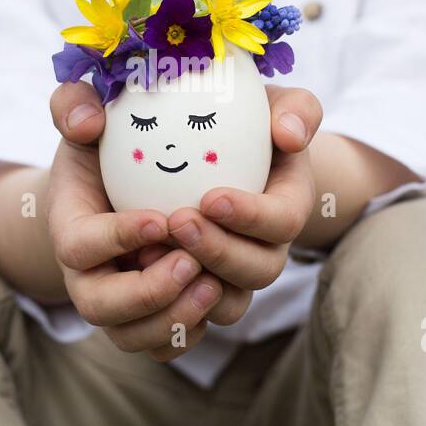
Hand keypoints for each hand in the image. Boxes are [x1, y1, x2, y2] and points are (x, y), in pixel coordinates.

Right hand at [45, 80, 225, 360]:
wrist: (155, 166)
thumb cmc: (127, 130)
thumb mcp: (101, 102)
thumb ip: (79, 99)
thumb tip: (92, 121)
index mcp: (72, 222)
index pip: (78, 246)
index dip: (116, 240)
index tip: (161, 219)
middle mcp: (92, 272)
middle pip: (101, 309)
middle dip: (147, 293)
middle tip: (190, 260)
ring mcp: (126, 301)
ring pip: (140, 338)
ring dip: (178, 316)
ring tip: (215, 281)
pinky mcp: (160, 315)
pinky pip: (172, 343)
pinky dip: (196, 328)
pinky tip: (224, 291)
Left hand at [149, 85, 323, 308]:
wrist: (187, 148)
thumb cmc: (228, 116)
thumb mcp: (263, 97)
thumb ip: (291, 106)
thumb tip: (290, 133)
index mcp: (286, 204)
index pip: (285, 221)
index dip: (253, 217)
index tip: (211, 197)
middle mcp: (263, 249)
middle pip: (258, 272)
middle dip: (220, 252)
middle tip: (177, 221)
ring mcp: (229, 279)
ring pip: (225, 308)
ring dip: (192, 287)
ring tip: (153, 250)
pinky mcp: (191, 299)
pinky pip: (185, 328)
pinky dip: (166, 314)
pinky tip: (135, 274)